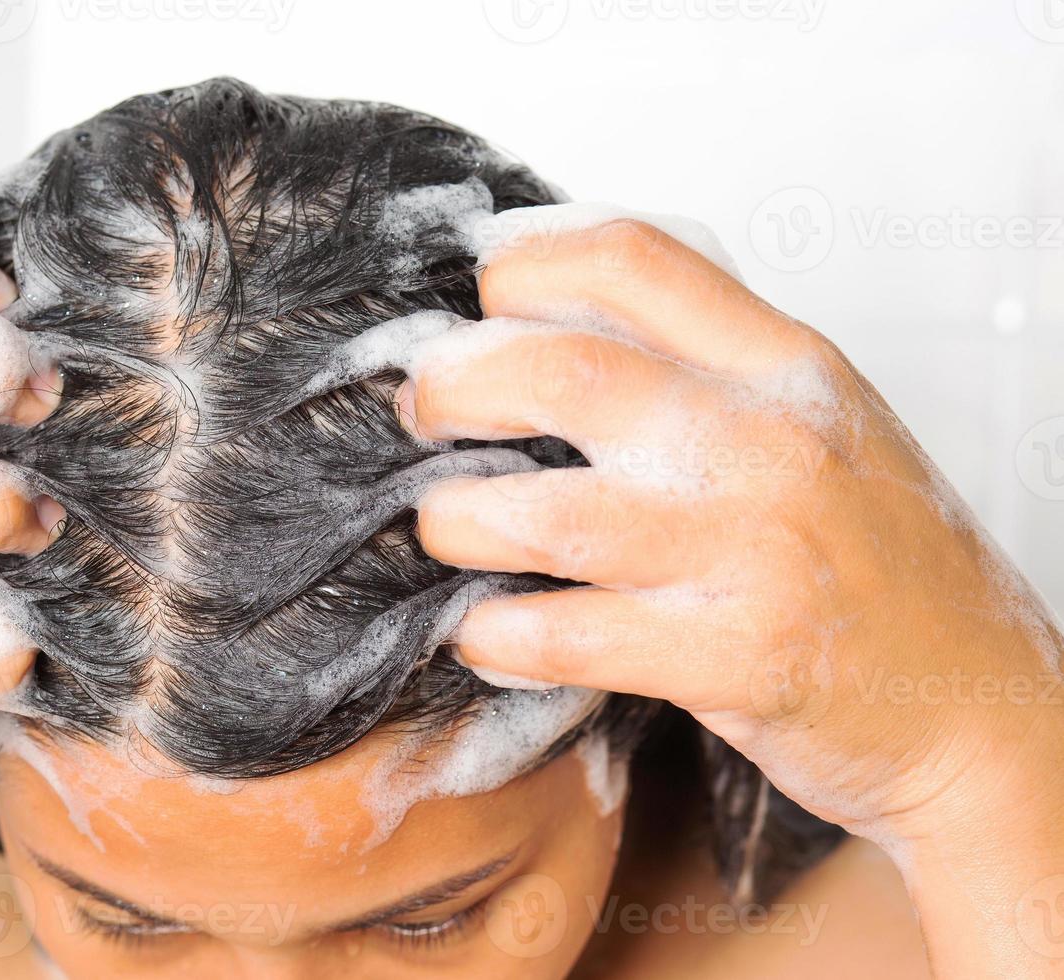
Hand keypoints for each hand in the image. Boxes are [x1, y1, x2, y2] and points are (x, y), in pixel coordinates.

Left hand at [401, 218, 1063, 973]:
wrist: (977, 709)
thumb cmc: (885, 564)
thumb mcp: (821, 422)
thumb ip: (708, 364)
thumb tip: (553, 323)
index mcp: (788, 367)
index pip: (632, 260)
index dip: (524, 266)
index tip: (480, 301)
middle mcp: (769, 443)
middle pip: (561, 370)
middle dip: (454, 384)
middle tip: (424, 412)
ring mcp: (756, 552)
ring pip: (547, 512)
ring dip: (458, 518)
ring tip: (445, 526)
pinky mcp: (739, 659)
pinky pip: (573, 636)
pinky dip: (499, 633)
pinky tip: (484, 630)